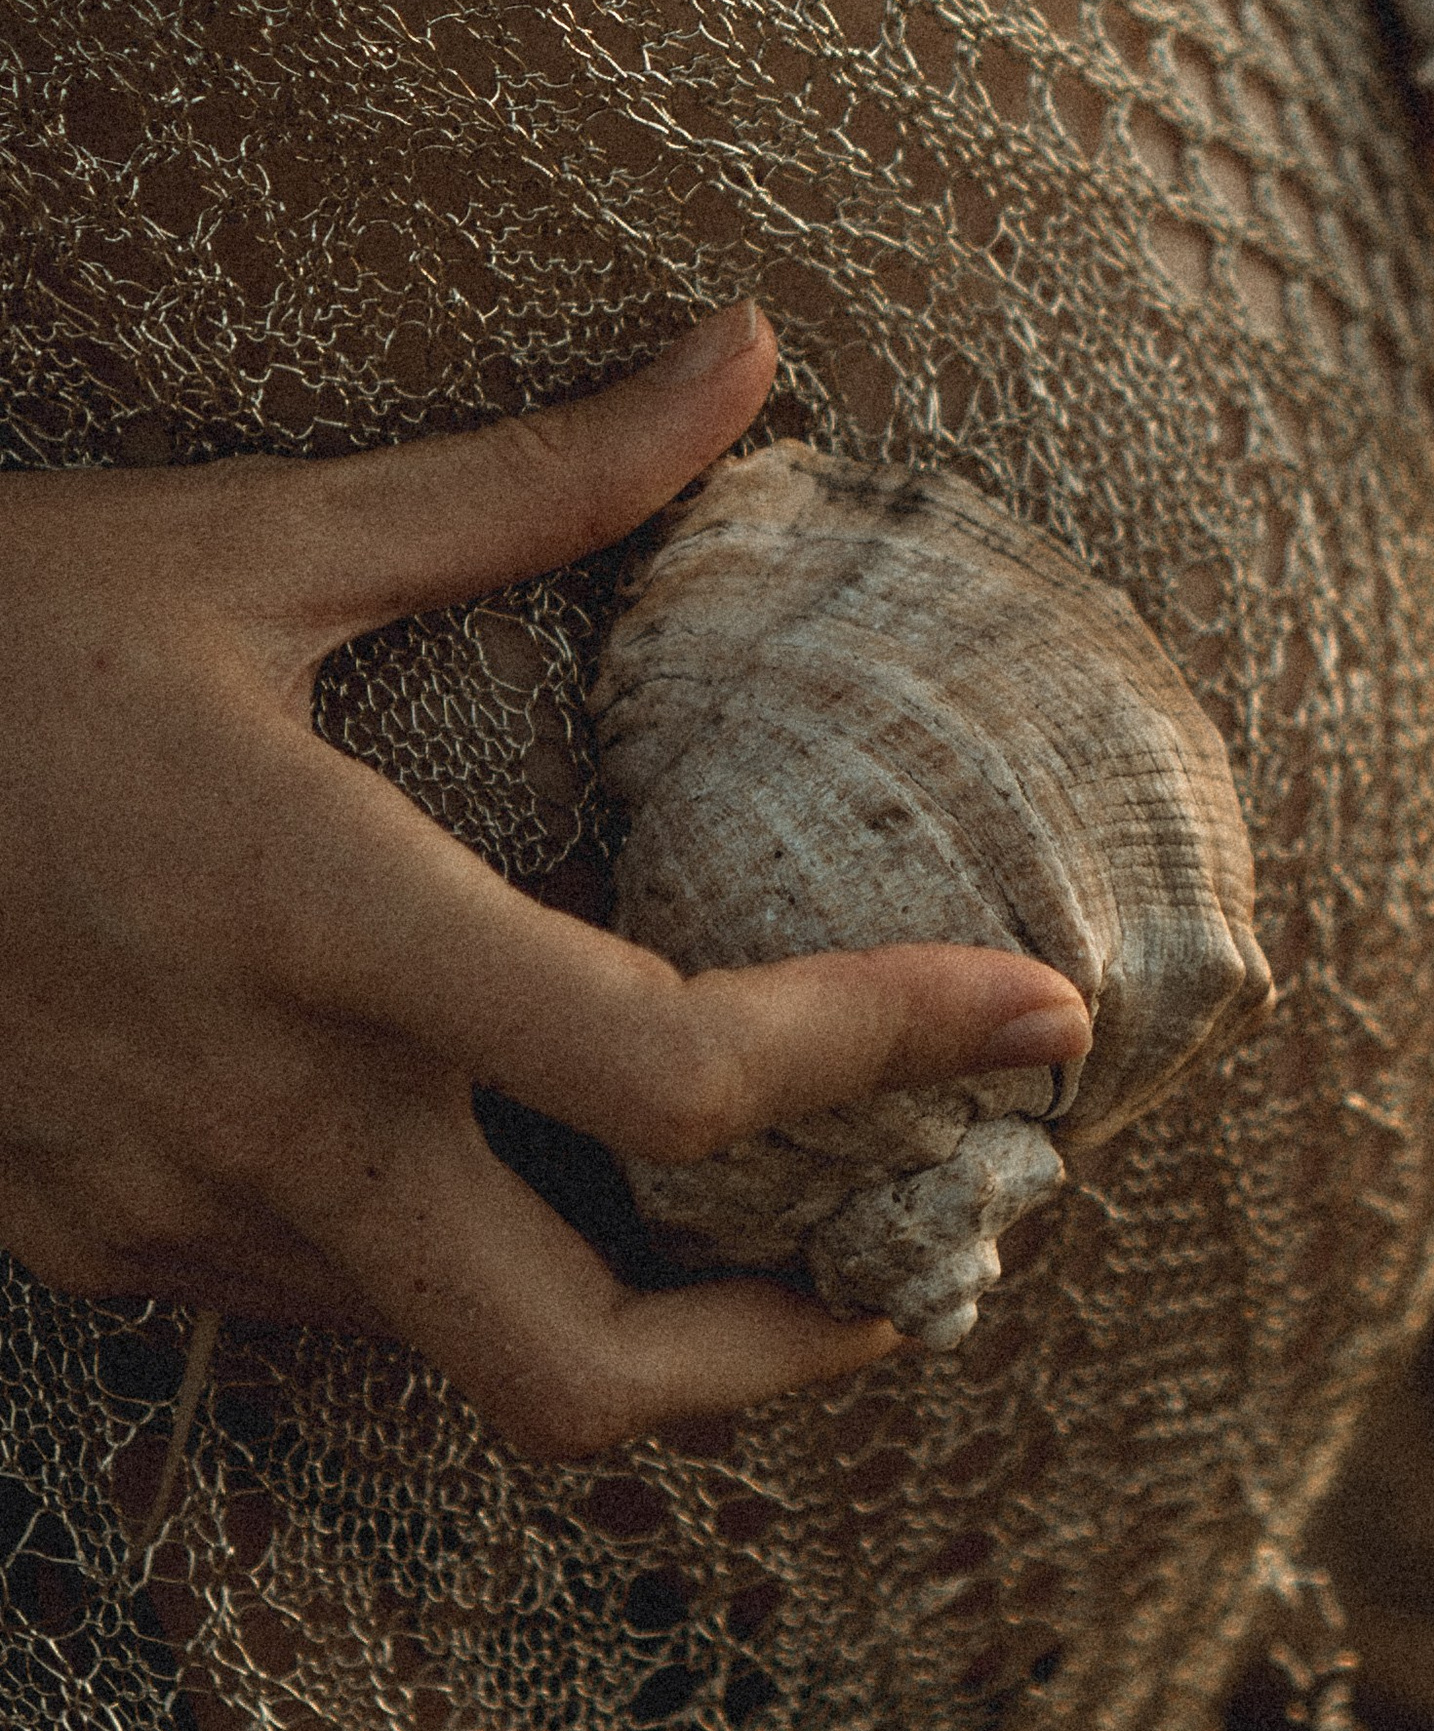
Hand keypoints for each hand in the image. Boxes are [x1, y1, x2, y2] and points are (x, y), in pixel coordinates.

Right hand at [0, 303, 1091, 1457]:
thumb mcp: (252, 539)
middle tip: (918, 1265)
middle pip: (583, 1378)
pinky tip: (508, 1152)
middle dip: (786, 1362)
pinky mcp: (88, 1250)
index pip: (670, 1065)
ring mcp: (159, 1217)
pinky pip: (330, 1308)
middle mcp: (255, 1120)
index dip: (889, 1052)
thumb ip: (530, 481)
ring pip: (455, 1357)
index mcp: (319, 922)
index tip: (1041, 1021)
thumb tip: (747, 352)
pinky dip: (460, 1263)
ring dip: (628, 1308)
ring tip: (759, 1203)